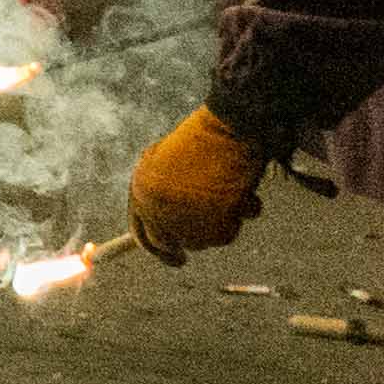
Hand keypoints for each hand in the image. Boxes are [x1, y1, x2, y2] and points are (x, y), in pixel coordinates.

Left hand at [124, 107, 268, 261]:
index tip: (173, 255)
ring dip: (214, 224)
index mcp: (142, 191)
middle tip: (196, 247)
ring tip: (227, 195)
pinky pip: (225, 235)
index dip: (156, 247)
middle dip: (184, 245)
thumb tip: (158, 234)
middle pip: (168, 244)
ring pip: (200, 241)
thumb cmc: (202, 139)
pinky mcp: (213, 226)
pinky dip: (237, 218)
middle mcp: (158, 210)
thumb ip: (156, 195)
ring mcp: (184, 221)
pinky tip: (242, 195)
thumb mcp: (165, 162)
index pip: (141, 233)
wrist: (231, 127)